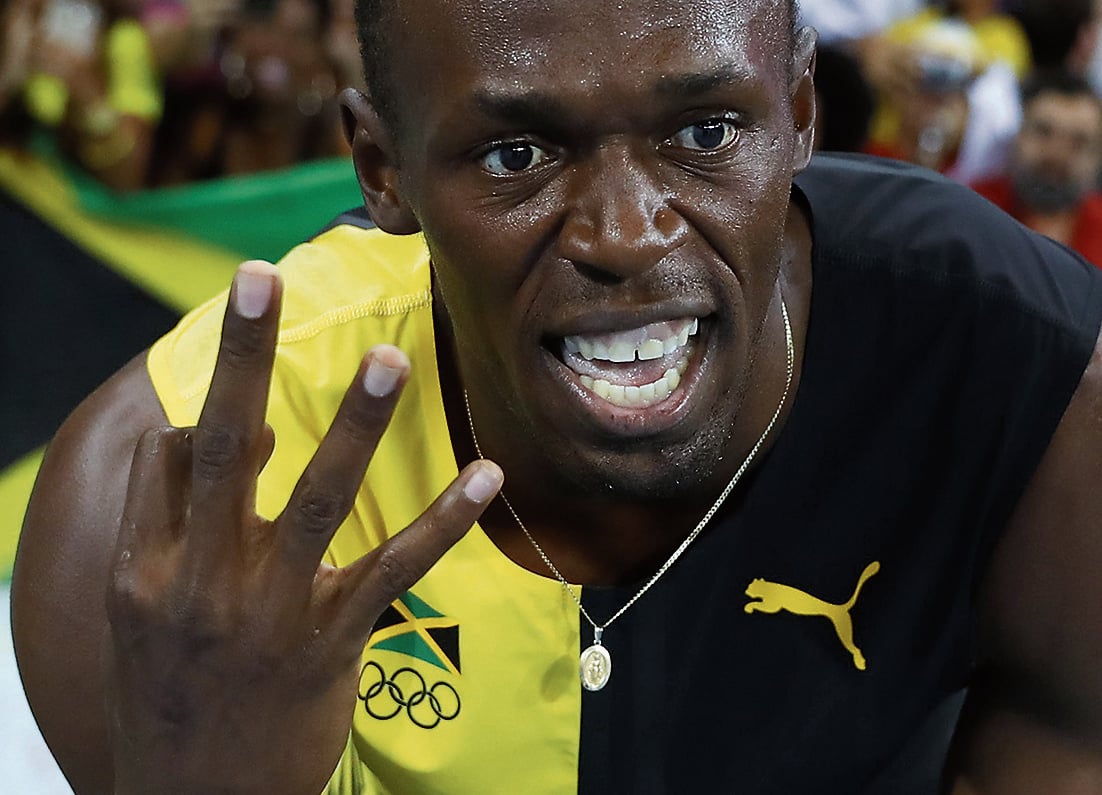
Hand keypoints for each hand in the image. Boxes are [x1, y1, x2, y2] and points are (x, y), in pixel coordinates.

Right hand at [105, 260, 502, 793]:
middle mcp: (201, 581)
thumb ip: (166, 523)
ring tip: (387, 359)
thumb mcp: (140, 613)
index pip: (171, 454)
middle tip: (261, 278)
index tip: (250, 338)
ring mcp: (270, 612)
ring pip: (317, 499)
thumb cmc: (172, 692)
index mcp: (146, 568)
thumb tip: (221, 434)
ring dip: (355, 424)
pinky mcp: (330, 641)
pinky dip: (442, 518)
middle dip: (244, 360)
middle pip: (224, 450)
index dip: (211, 394)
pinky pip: (393, 568)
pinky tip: (485, 474)